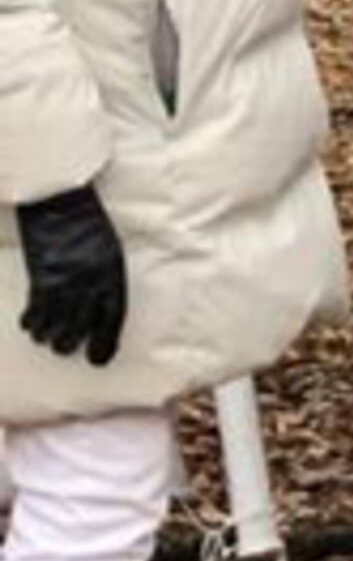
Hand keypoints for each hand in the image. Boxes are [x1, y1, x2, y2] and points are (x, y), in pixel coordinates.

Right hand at [14, 186, 124, 366]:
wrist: (59, 200)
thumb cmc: (87, 224)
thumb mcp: (108, 250)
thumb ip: (105, 279)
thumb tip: (98, 308)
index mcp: (113, 273)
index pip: (113, 317)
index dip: (105, 342)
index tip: (98, 361)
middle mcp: (90, 281)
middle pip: (80, 328)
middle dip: (70, 343)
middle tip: (64, 348)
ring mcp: (64, 280)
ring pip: (54, 325)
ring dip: (49, 336)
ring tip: (47, 337)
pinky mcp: (40, 277)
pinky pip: (35, 311)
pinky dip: (32, 322)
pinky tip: (31, 325)